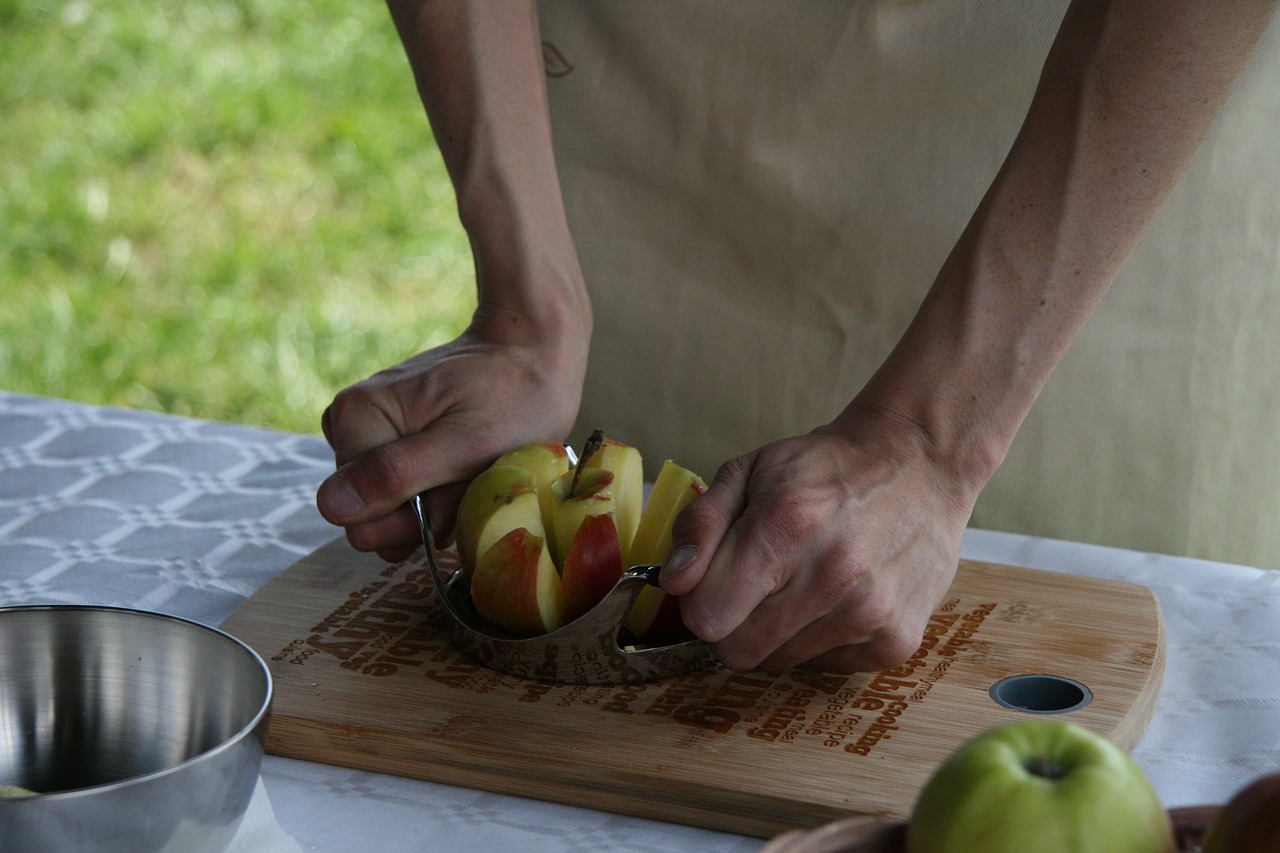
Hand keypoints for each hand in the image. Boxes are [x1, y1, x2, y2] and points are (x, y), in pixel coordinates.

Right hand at [316, 304, 586, 561]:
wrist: (533, 352)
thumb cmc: (513, 395)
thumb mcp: (465, 443)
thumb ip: (396, 475)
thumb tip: (330, 506)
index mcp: (356, 418)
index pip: (356, 518)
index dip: (411, 520)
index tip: (453, 487)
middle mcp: (348, 422)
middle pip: (372, 516)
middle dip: (426, 511)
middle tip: (468, 477)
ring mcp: (368, 430)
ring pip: (390, 508)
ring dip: (437, 502)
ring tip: (470, 467)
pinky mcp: (389, 437)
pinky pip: (404, 491)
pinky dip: (439, 489)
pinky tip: (463, 464)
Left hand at [658, 410, 976, 673]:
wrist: (921, 464)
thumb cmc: (827, 468)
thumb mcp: (750, 470)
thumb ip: (702, 524)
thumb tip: (674, 582)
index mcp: (786, 525)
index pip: (706, 617)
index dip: (701, 600)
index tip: (716, 580)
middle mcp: (831, 575)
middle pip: (737, 651)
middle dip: (733, 622)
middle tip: (757, 583)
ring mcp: (869, 613)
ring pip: (779, 662)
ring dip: (777, 631)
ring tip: (804, 581)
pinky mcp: (895, 640)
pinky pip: (824, 666)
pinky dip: (820, 639)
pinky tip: (839, 596)